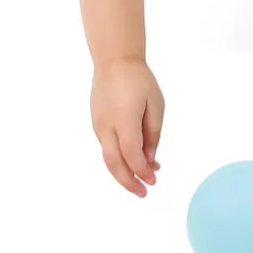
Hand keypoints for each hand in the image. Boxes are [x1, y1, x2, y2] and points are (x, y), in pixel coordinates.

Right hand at [90, 58, 163, 195]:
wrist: (114, 61)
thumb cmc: (138, 79)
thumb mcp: (155, 105)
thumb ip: (153, 133)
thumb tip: (150, 158)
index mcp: (124, 120)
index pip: (131, 155)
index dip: (142, 171)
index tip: (153, 180)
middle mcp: (107, 126)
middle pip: (113, 163)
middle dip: (128, 182)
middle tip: (143, 192)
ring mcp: (98, 125)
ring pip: (108, 157)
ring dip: (124, 170)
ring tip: (143, 176)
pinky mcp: (96, 122)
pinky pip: (106, 146)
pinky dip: (119, 157)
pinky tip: (134, 158)